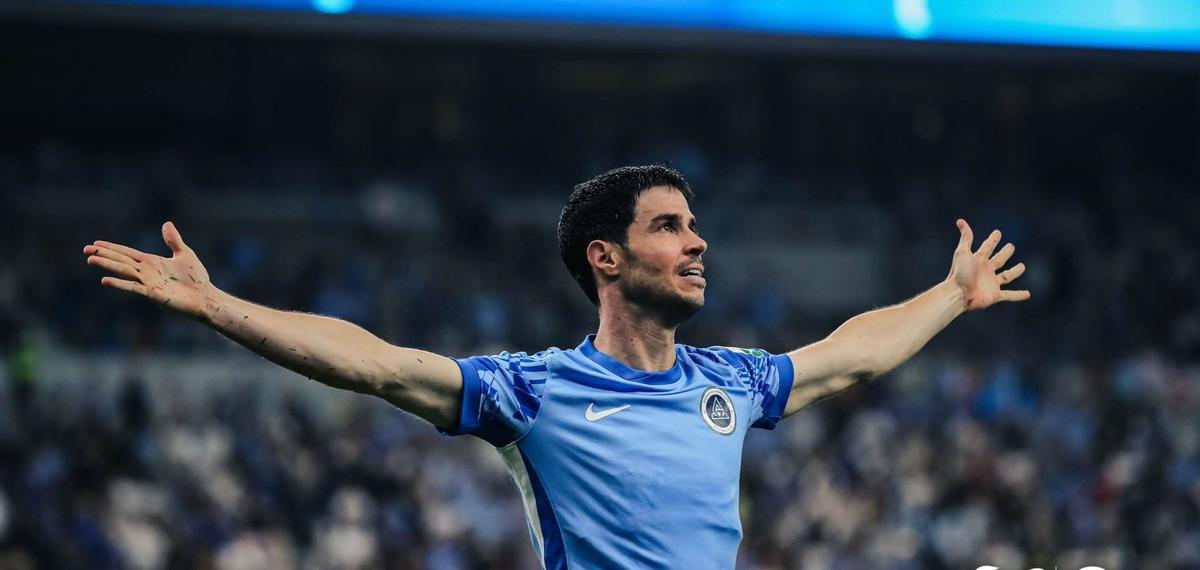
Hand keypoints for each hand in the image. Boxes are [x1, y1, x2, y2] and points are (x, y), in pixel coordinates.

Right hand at [84, 221, 215, 320]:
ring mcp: (148, 283)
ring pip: (124, 271)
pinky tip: (105, 280)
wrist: (206, 297)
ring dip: (108, 266)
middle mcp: (147, 272)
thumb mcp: (184, 254)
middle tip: (85, 250)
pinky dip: (120, 283)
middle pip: (121, 261)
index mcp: (152, 262)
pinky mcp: (153, 294)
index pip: (127, 253)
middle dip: (104, 255)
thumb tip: (166, 223)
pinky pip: (133, 287)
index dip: (112, 248)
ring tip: (91, 260)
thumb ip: (173, 240)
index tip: (96, 244)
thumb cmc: (197, 279)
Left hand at [948, 218, 1030, 311]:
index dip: (992, 240)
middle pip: (998, 260)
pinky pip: (1009, 295)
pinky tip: (1028, 294)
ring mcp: (991, 283)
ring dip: (1015, 272)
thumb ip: (966, 238)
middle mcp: (985, 271)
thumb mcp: (962, 252)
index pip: (988, 247)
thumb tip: (960, 220)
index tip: (997, 232)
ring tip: (1022, 266)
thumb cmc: (959, 272)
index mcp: (979, 260)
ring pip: (1006, 276)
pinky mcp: (994, 295)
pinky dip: (1018, 295)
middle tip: (1011, 246)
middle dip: (1004, 254)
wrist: (957, 293)